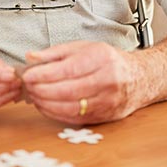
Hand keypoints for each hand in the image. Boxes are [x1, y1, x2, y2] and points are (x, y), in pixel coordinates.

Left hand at [21, 41, 139, 123]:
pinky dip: (56, 114)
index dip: (44, 74)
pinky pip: (76, 118)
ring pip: (71, 107)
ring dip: (47, 104)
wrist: (138, 78)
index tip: (28, 75)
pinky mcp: (105, 116)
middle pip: (68, 90)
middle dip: (42, 90)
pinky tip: (45, 106)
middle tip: (27, 87)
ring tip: (34, 97)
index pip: (68, 69)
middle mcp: (107, 80)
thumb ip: (55, 53)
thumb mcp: (83, 48)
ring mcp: (108, 101)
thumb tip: (31, 57)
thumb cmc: (107, 60)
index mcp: (101, 59)